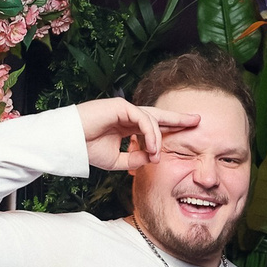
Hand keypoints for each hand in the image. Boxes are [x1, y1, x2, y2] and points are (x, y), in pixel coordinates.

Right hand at [75, 98, 199, 170]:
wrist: (69, 143)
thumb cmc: (86, 149)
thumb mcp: (116, 160)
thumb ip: (135, 159)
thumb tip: (153, 158)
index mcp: (127, 126)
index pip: (154, 126)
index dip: (170, 128)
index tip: (186, 133)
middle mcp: (128, 115)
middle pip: (159, 115)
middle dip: (178, 118)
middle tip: (197, 120)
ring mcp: (124, 109)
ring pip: (151, 120)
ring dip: (158, 139)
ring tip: (157, 154)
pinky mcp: (120, 106)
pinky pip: (143, 119)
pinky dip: (150, 133)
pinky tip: (152, 146)